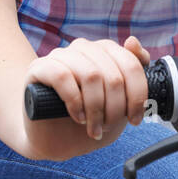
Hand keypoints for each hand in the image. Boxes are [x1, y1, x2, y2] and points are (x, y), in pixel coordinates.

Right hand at [21, 35, 151, 159]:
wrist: (52, 138)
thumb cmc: (88, 118)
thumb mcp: (119, 102)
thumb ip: (132, 74)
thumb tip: (132, 40)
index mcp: (105, 50)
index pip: (131, 64)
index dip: (137, 95)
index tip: (135, 119)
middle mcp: (83, 48)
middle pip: (112, 74)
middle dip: (115, 108)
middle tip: (107, 126)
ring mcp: (60, 55)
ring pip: (90, 75)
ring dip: (96, 108)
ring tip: (93, 127)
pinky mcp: (39, 68)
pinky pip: (62, 77)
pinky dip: (75, 101)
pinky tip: (77, 116)